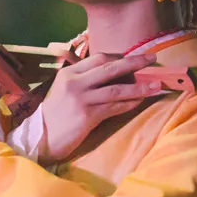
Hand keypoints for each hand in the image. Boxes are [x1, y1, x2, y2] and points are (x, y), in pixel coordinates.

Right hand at [39, 52, 162, 163]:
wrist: (39, 138)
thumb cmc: (54, 116)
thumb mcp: (64, 91)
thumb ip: (84, 81)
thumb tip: (113, 76)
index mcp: (69, 72)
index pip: (99, 57)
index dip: (120, 57)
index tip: (136, 58)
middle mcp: (74, 82)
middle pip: (110, 67)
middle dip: (134, 62)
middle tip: (152, 58)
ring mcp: (80, 98)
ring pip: (116, 88)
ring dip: (139, 87)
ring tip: (157, 86)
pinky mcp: (86, 115)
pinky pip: (114, 107)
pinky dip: (129, 104)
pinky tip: (140, 102)